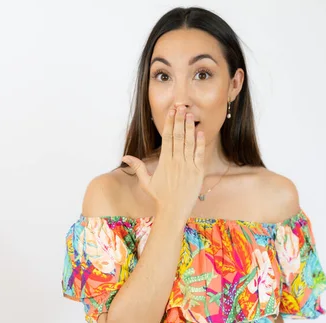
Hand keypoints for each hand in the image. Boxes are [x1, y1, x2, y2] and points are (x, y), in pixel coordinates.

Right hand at [122, 106, 204, 220]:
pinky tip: (200, 132)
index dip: (169, 124)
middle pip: (178, 137)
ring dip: (190, 128)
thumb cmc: (160, 197)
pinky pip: (199, 155)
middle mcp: (176, 162)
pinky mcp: (198, 173)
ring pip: (189, 143)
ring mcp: (188, 167)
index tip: (171, 112)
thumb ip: (137, 167)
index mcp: (164, 162)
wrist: (173, 211)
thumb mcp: (146, 182)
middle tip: (181, 107)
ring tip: (190, 115)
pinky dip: (200, 143)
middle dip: (179, 121)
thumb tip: (124, 157)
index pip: (167, 138)